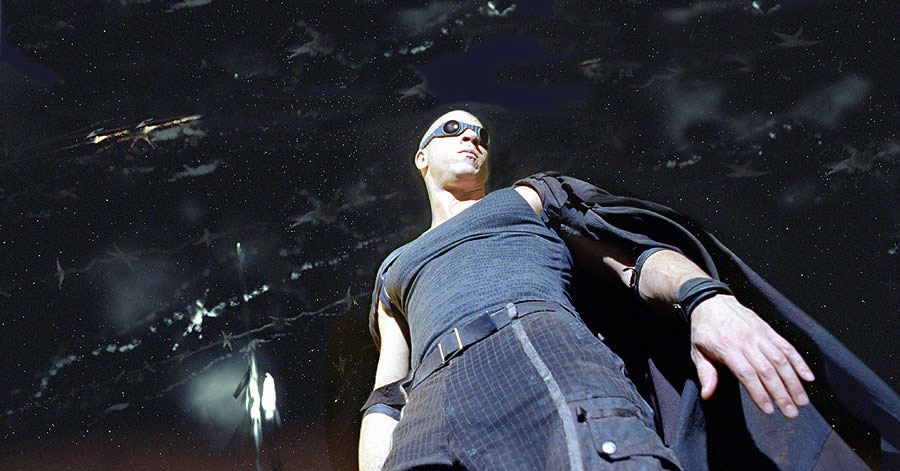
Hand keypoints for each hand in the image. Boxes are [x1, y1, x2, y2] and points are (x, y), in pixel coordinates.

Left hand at [689, 294, 814, 417]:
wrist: (711, 301)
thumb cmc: (704, 330)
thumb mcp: (697, 351)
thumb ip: (705, 374)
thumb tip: (707, 395)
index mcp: (726, 347)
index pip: (746, 373)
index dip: (759, 393)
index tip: (768, 410)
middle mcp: (745, 340)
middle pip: (767, 370)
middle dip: (781, 393)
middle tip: (791, 413)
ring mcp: (759, 334)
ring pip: (780, 359)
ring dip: (793, 382)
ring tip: (802, 401)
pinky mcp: (768, 329)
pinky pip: (787, 346)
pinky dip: (799, 361)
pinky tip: (808, 377)